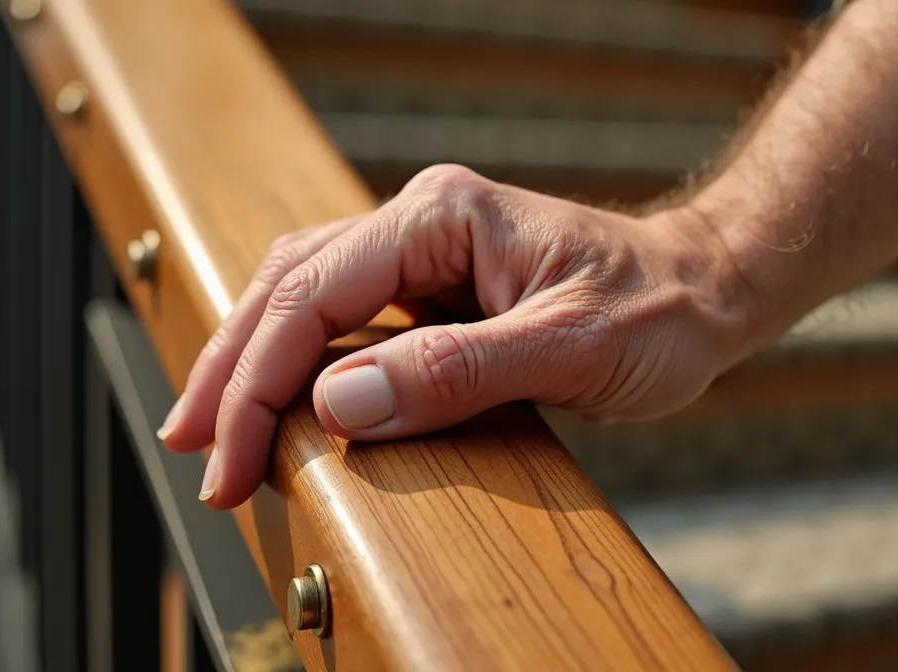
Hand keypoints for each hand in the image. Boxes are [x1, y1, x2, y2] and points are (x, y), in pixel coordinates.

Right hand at [157, 164, 746, 508]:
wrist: (704, 290)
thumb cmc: (657, 310)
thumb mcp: (570, 348)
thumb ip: (457, 372)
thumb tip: (339, 405)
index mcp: (442, 215)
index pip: (314, 293)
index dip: (260, 379)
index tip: (231, 457)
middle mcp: (420, 221)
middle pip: (287, 285)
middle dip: (232, 370)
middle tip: (193, 449)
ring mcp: (423, 250)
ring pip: (301, 295)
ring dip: (251, 362)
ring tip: (210, 430)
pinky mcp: (433, 286)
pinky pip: (341, 316)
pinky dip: (296, 360)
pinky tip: (274, 400)